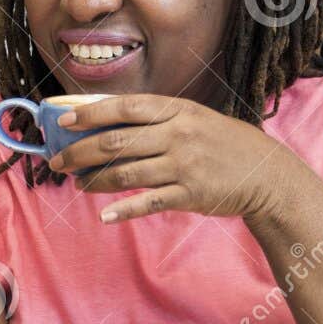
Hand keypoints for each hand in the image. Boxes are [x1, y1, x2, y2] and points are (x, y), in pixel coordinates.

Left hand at [52, 94, 308, 224]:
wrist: (266, 173)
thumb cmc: (220, 142)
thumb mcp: (193, 117)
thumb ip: (154, 117)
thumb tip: (102, 117)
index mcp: (177, 111)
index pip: (125, 107)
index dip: (90, 113)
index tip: (62, 121)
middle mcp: (178, 135)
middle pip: (116, 142)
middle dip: (78, 152)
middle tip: (56, 162)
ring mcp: (184, 166)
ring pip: (125, 173)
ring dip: (94, 180)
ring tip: (77, 184)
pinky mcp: (189, 194)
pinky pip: (147, 202)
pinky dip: (122, 210)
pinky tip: (104, 215)